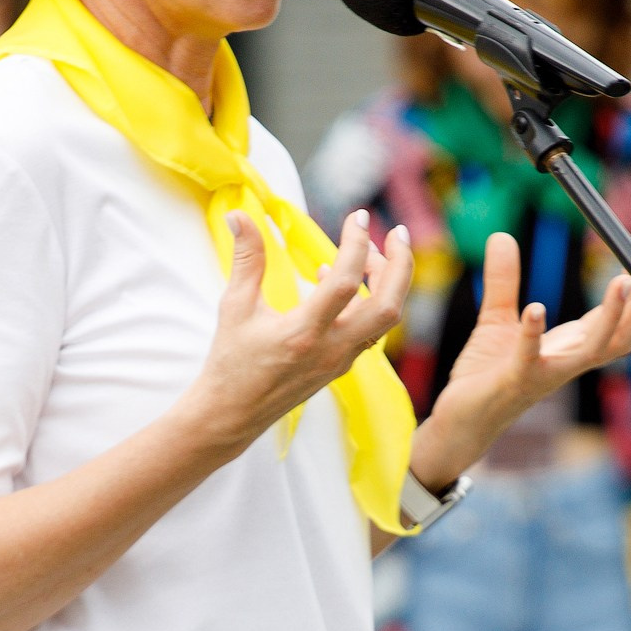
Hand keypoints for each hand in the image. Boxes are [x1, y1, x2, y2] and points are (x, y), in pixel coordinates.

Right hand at [185, 210, 413, 459]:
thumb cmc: (230, 362)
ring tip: (371, 252)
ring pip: (385, 320)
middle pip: (389, 306)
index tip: (357, 216)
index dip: (357, 244)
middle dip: (401, 265)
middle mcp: (331, 349)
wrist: (231, 415)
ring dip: (388, 283)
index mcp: (304, 333)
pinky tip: (345, 282)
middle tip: (397, 233)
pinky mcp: (341, 366)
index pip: (346, 282)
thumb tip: (239, 214)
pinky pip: (370, 330)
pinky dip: (369, 301)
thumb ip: (246, 259)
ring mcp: (341, 360)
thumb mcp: (235, 307)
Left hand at [410, 230, 630, 492]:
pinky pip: (528, 356)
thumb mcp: (497, 318)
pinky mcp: (514, 380)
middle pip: (620, 334)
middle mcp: (567, 361)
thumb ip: (503, 280)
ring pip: (592, 349)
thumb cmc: (485, 374)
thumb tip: (500, 235)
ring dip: (611, 318)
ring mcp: (545, 373)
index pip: (614, 315)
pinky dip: (533, 332)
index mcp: (569, 346)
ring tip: (621, 282)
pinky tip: (537, 307)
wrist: (461, 419)